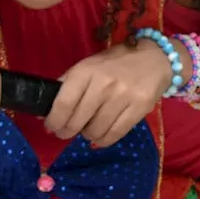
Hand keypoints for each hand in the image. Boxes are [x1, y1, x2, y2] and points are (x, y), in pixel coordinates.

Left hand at [46, 39, 175, 147]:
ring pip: (95, 131)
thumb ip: (67, 86)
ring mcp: (123, 97)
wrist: (155, 58)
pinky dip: (103, 140)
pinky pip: (114, 135)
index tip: (51, 127)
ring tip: (87, 128)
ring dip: (86, 135)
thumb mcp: (88, 66)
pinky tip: (100, 135)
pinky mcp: (139, 109)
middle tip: (66, 132)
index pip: (63, 103)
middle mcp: (103, 84)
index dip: (53, 121)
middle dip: (66, 132)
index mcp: (86, 71)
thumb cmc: (115, 63)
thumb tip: (44, 113)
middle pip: (77, 121)